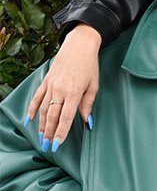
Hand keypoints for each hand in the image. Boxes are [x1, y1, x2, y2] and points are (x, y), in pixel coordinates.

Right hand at [25, 23, 101, 151]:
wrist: (79, 44)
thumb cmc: (89, 65)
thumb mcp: (94, 85)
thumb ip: (88, 104)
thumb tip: (87, 120)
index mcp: (74, 92)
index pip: (66, 118)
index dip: (61, 133)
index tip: (57, 144)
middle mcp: (60, 89)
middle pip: (53, 116)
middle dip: (49, 133)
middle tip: (47, 146)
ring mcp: (51, 84)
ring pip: (43, 109)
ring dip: (42, 125)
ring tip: (41, 137)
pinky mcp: (46, 80)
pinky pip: (37, 97)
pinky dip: (32, 109)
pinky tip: (29, 119)